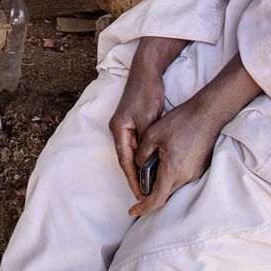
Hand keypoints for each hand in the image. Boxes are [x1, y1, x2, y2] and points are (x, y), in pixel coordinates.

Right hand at [109, 60, 166, 201]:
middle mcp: (118, 130)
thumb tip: (145, 162)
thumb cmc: (146, 94)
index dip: (133, 180)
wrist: (146, 73)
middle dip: (136, 178)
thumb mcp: (147, 120)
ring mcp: (125, 126)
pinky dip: (144, 158)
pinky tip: (152, 166)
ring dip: (140, 169)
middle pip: (127, 160)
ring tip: (151, 186)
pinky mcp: (133, 123)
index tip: (141, 196)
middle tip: (147, 197)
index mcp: (118, 130)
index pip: (125, 161)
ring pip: (132, 154)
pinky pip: (137, 146)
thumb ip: (144, 141)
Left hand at [127, 92, 222, 216]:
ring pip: (173, 186)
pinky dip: (170, 176)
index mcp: (173, 170)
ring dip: (160, 183)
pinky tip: (164, 162)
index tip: (132, 211)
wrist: (207, 115)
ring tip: (150, 169)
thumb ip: (141, 155)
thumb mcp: (152, 135)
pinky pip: (181, 178)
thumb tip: (138, 168)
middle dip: (150, 194)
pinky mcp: (199, 168)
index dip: (143, 208)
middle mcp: (186, 177)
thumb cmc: (180, 122)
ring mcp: (195, 174)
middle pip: (164, 194)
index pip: (156, 199)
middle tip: (138, 185)